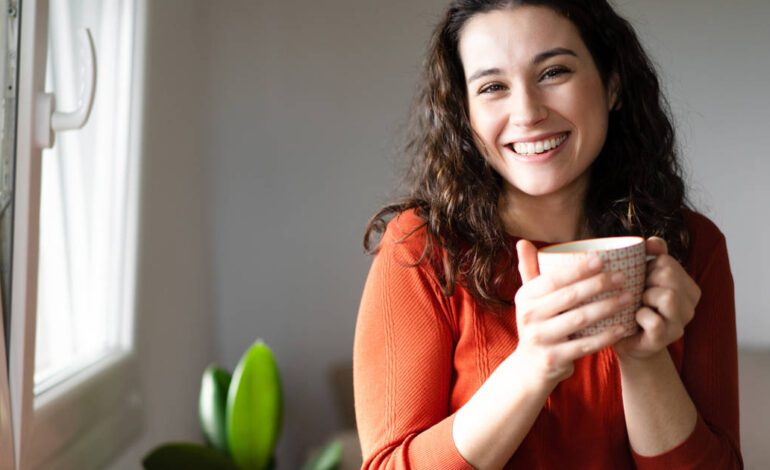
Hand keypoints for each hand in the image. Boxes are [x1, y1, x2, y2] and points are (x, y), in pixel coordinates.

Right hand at [513, 240, 630, 388]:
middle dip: (598, 285)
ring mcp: (540, 339)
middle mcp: (529, 316)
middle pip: (569, 297)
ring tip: (629, 298)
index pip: (553, 279)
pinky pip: (585, 344)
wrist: (529, 367)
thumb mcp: (529, 299)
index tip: (602, 260)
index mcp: (525, 297)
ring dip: (607, 307)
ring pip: (580, 319)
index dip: (578, 269)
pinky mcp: (554, 358)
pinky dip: (606, 335)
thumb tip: (522, 241)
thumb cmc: (537, 324)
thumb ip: (528, 270)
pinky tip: (623, 327)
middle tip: (622, 277)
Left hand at [613, 237, 700, 360]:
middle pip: (669, 275)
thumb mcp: (642, 277)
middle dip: (646, 281)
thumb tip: (652, 242)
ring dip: (645, 297)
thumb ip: (652, 256)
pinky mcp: (666, 338)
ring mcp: (680, 322)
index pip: (667, 261)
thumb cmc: (633, 305)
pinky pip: (653, 320)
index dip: (647, 267)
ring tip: (639, 305)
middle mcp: (690, 304)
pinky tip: (636, 319)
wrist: (626, 339)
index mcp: (687, 286)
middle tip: (639, 293)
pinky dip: (640, 316)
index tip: (642, 280)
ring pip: (668, 296)